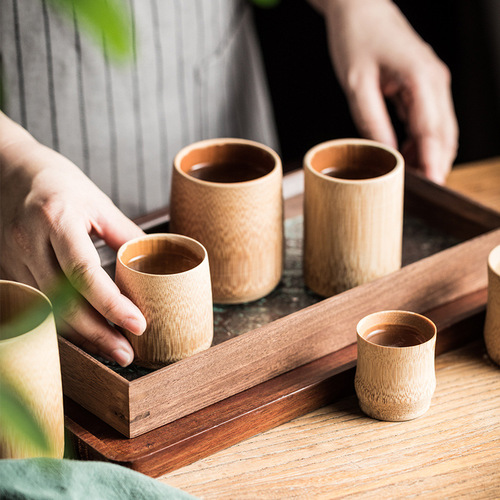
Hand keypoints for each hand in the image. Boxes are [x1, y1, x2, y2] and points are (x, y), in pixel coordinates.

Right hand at [0, 113, 145, 365]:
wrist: (7, 172)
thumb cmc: (58, 183)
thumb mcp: (97, 202)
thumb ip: (125, 234)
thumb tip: (154, 262)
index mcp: (56, 220)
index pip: (84, 273)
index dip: (111, 304)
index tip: (138, 325)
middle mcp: (28, 243)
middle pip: (63, 302)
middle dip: (97, 334)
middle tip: (127, 353)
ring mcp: (12, 259)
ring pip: (48, 311)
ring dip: (81, 335)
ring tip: (113, 348)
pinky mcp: (6, 270)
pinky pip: (37, 307)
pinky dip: (62, 324)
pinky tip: (85, 334)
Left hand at [312, 0, 458, 183]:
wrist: (358, 9)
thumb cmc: (356, 40)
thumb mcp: (356, 85)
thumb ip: (372, 121)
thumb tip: (387, 154)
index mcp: (421, 78)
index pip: (433, 130)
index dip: (433, 161)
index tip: (432, 186)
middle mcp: (435, 81)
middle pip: (445, 133)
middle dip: (436, 163)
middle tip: (422, 190)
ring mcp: (433, 82)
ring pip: (440, 129)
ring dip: (429, 154)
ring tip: (410, 176)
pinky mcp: (424, 85)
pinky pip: (429, 120)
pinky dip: (422, 141)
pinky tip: (406, 154)